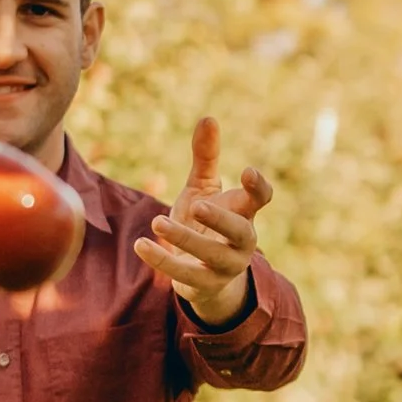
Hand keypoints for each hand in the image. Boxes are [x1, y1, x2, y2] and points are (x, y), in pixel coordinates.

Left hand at [140, 116, 271, 327]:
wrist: (202, 274)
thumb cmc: (204, 223)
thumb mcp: (202, 189)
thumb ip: (206, 158)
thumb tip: (208, 117)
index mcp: (244, 213)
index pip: (260, 199)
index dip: (258, 187)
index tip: (247, 172)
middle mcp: (242, 242)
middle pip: (240, 232)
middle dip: (220, 219)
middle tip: (197, 204)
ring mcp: (226, 266)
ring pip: (210, 254)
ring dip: (184, 239)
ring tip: (156, 222)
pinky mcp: (204, 284)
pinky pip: (184, 274)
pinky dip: (162, 260)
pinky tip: (141, 244)